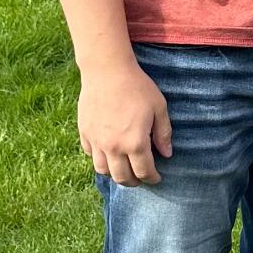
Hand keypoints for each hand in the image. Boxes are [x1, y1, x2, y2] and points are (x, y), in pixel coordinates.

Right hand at [77, 61, 172, 186]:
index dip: (152, 178)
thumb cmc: (137, 87)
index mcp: (135, 143)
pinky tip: (108, 153)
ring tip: (123, 169)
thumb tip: (167, 154)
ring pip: (103, 170)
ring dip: (115, 174)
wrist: (107, 71)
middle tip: (141, 178)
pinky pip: (91, 155)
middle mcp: (114, 147)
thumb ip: (163, 133)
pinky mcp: (85, 133)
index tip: (157, 178)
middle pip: (122, 178)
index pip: (144, 172)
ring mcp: (97, 141)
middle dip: (134, 182)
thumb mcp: (159, 108)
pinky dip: (100, 159)